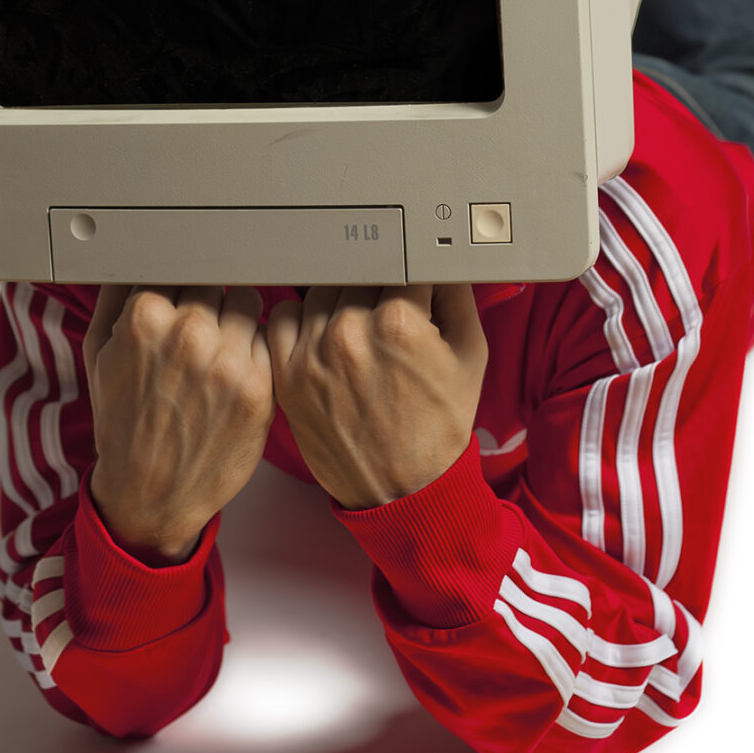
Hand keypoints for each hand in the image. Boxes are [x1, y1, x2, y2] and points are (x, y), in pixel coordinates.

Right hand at [82, 284, 274, 562]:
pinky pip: (267, 340)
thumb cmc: (123, 422)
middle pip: (217, 279)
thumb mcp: (99, 354)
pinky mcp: (258, 388)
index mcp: (146, 319)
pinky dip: (253, 350)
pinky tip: (233, 372)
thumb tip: (133, 253)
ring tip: (217, 347)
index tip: (183, 291)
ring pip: (247, 302)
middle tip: (198, 324)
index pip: (180, 265)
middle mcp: (189, 334)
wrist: (148, 495)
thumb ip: (115, 296)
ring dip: (235, 318)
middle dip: (208, 297)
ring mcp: (226, 362)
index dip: (181, 280)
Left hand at [265, 284, 487, 509]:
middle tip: (389, 313)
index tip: (413, 287)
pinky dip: (302, 319)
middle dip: (378, 287)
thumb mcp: (469, 356)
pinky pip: (284, 317)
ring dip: (341, 298)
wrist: (405, 490)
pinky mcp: (289, 375)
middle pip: (360, 273)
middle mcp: (351, 333)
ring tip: (361, 326)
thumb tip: (439, 262)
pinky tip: (323, 333)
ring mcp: (314, 354)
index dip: (412, 275)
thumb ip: (455, 296)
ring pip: (322, 289)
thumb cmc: (437, 427)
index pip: (400, 263)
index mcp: (399, 323)